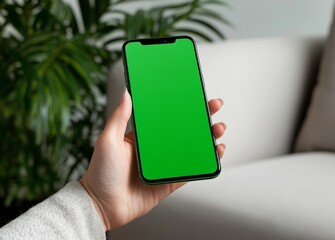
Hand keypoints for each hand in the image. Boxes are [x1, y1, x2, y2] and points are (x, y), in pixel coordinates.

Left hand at [79, 89, 225, 230]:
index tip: (194, 93)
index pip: (167, 116)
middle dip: (202, 117)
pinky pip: (191, 170)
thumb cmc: (100, 174)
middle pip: (185, 129)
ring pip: (192, 148)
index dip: (182, 105)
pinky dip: (205, 161)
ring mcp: (164, 165)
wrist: (102, 206)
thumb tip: (127, 92)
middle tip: (215, 106)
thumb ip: (118, 117)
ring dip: (208, 137)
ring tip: (218, 128)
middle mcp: (156, 149)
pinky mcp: (170, 181)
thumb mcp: (107, 140)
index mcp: (143, 136)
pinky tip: (216, 152)